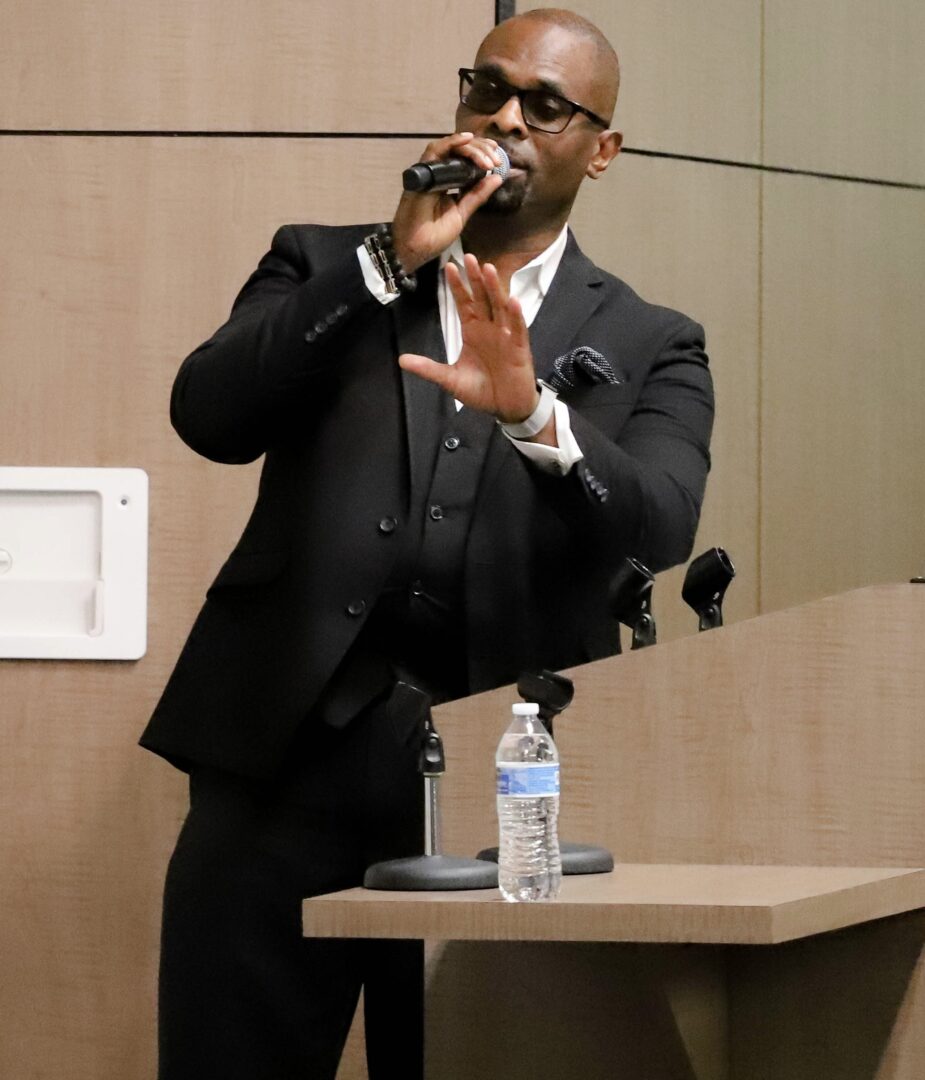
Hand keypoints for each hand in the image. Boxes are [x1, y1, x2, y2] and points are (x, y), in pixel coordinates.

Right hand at [391, 134, 503, 273]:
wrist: (417, 248)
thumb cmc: (434, 235)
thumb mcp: (462, 212)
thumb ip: (478, 195)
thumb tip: (496, 178)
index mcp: (448, 182)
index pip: (466, 159)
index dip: (482, 153)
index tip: (499, 158)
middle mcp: (439, 173)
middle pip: (461, 150)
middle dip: (481, 149)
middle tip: (496, 159)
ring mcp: (430, 172)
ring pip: (451, 147)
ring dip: (471, 148)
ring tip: (487, 157)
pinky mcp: (421, 173)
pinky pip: (436, 150)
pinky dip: (451, 142)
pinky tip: (466, 139)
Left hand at [399, 254, 545, 427]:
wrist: (505, 408)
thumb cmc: (481, 390)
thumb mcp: (450, 379)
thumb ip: (428, 369)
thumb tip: (401, 360)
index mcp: (473, 331)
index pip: (464, 303)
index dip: (457, 285)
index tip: (449, 266)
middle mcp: (490, 328)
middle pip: (482, 298)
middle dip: (475, 278)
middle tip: (468, 256)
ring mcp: (506, 336)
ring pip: (500, 307)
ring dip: (495, 288)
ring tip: (489, 269)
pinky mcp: (520, 349)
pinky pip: (518, 329)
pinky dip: (516, 316)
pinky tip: (512, 301)